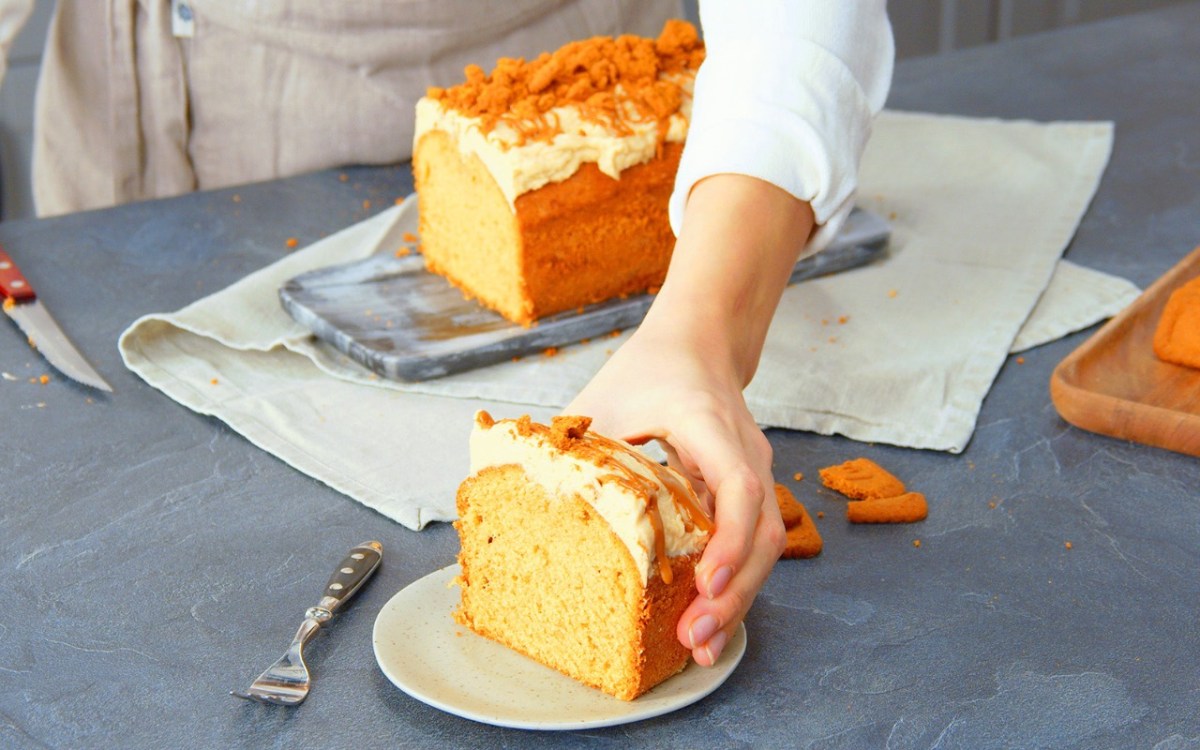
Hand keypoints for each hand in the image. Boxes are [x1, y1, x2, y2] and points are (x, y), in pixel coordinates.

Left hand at [568, 174, 812, 663]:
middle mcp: (745, 453)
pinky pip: (752, 546)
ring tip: (698, 646)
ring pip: (764, 548)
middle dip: (732, 594)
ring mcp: (755, 474)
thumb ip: (570, 446)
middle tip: (692, 640)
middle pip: (761, 534)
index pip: (737, 484)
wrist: (696, 346)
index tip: (704, 582)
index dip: (726, 539)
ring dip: (736, 600)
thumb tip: (514, 495)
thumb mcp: (601, 400)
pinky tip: (707, 618)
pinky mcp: (750, 494)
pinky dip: (733, 586)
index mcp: (707, 423)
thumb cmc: (648, 371)